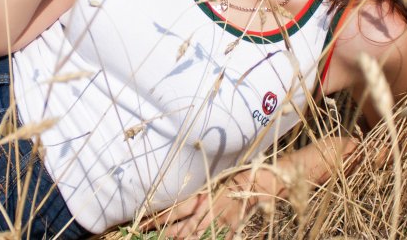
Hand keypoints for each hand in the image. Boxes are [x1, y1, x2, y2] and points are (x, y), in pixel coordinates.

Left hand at [139, 172, 259, 238]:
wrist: (261, 181)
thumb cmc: (237, 174)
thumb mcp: (215, 176)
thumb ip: (200, 188)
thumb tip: (184, 194)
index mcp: (202, 196)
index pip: (176, 211)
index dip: (160, 219)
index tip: (146, 223)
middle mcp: (208, 211)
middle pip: (183, 228)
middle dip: (167, 234)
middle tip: (151, 235)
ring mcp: (220, 222)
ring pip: (197, 236)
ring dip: (183, 239)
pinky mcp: (233, 229)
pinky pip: (219, 239)